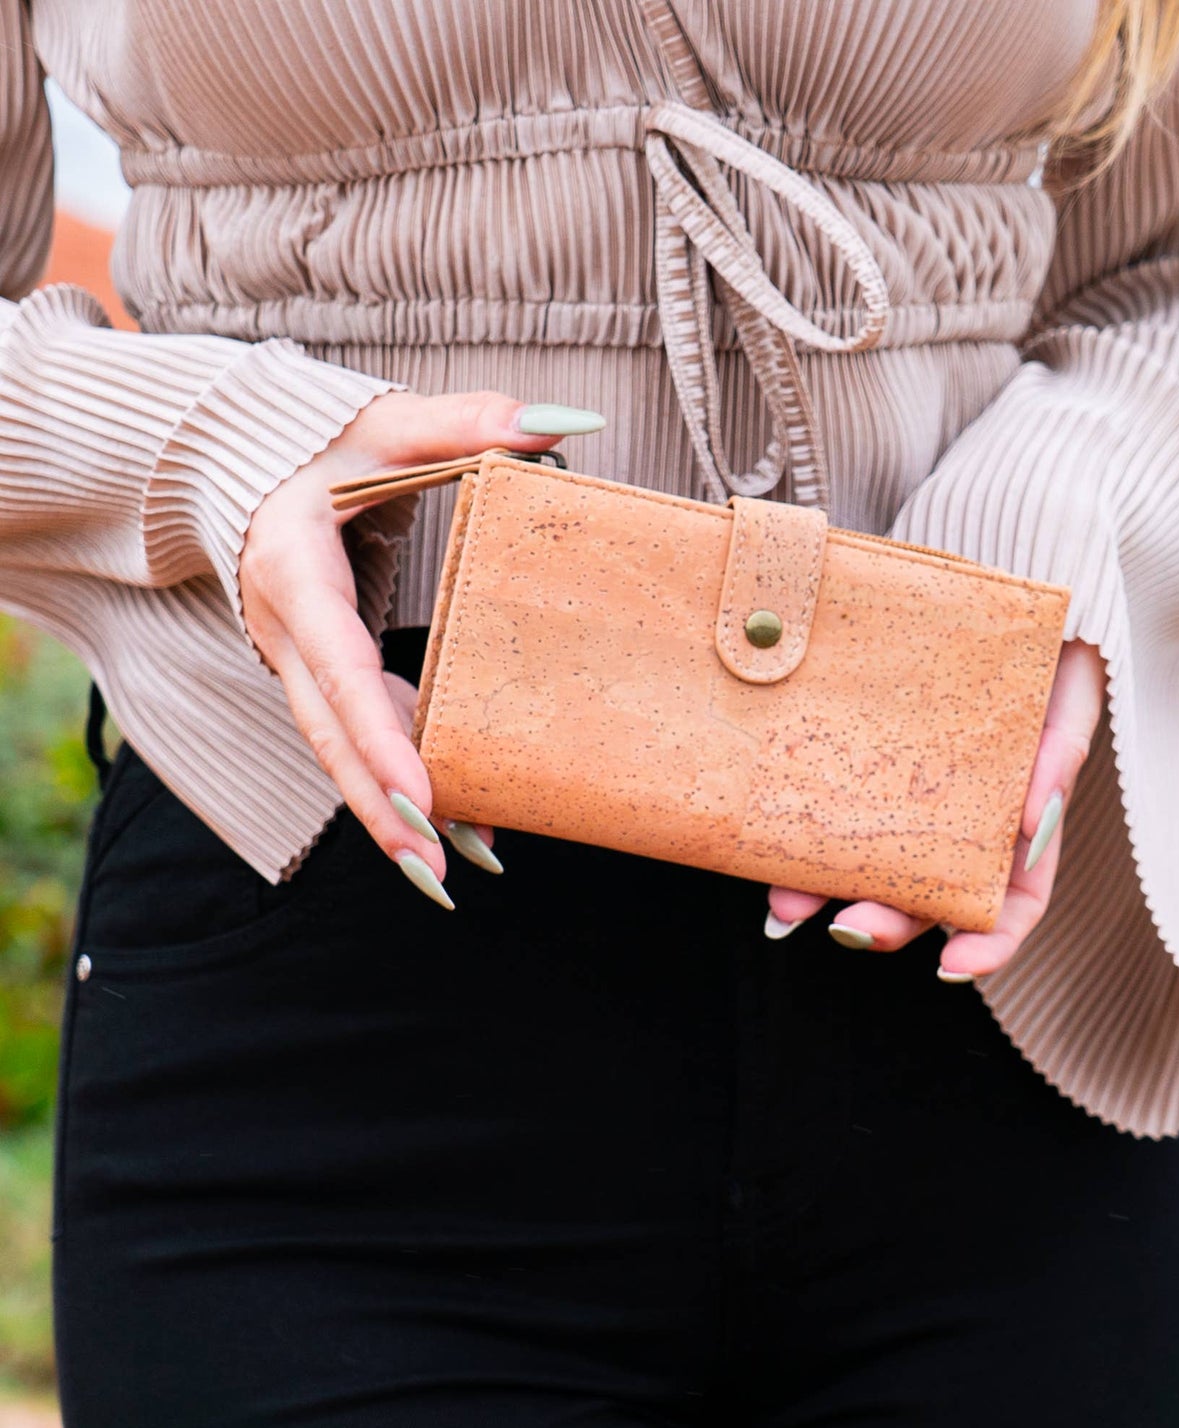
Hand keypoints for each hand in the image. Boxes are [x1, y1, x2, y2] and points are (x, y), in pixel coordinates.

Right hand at [237, 390, 604, 906]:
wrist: (232, 466)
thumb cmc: (315, 444)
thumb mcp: (385, 422)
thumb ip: (468, 422)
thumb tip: (564, 424)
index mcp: (298, 574)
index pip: (343, 669)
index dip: (382, 736)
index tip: (422, 796)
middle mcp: (288, 633)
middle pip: (334, 738)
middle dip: (382, 808)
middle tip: (435, 873)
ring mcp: (297, 661)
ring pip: (342, 750)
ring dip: (391, 812)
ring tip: (452, 870)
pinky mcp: (319, 673)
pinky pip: (356, 735)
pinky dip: (396, 779)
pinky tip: (450, 821)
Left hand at [764, 639, 1106, 979]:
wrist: (1004, 584)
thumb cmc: (1050, 647)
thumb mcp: (1069, 691)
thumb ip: (1059, 754)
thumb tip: (1034, 825)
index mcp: (1018, 822)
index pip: (1011, 904)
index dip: (988, 946)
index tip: (950, 968)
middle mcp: (960, 821)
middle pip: (925, 896)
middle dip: (886, 922)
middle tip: (846, 925)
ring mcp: (906, 794)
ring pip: (868, 862)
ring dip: (826, 893)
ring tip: (784, 906)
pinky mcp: (861, 760)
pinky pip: (830, 806)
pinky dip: (800, 837)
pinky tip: (769, 851)